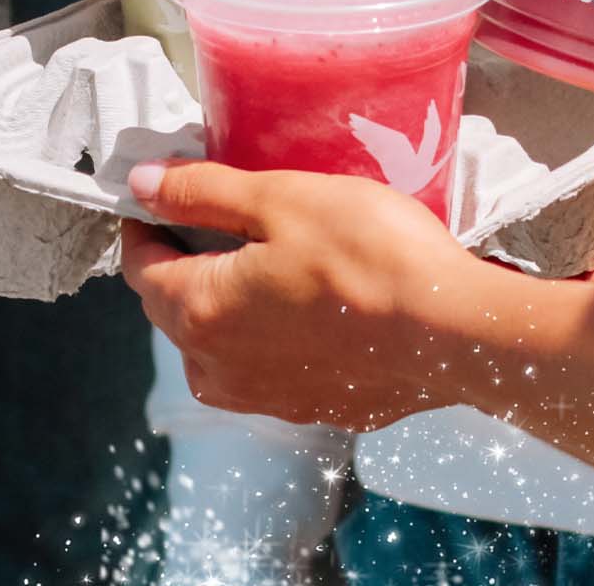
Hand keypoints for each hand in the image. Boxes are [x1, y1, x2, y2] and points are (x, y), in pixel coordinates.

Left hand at [120, 161, 491, 429]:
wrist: (453, 333)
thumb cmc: (368, 256)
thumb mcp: (280, 199)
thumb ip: (202, 192)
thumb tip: (142, 185)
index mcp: (198, 311)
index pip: (141, 265)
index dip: (147, 223)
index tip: (166, 194)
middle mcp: (216, 369)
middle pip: (177, 305)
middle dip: (190, 260)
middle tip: (231, 215)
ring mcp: (264, 398)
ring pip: (221, 342)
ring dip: (233, 303)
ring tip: (278, 260)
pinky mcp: (311, 409)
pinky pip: (271, 366)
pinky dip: (278, 335)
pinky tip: (319, 303)